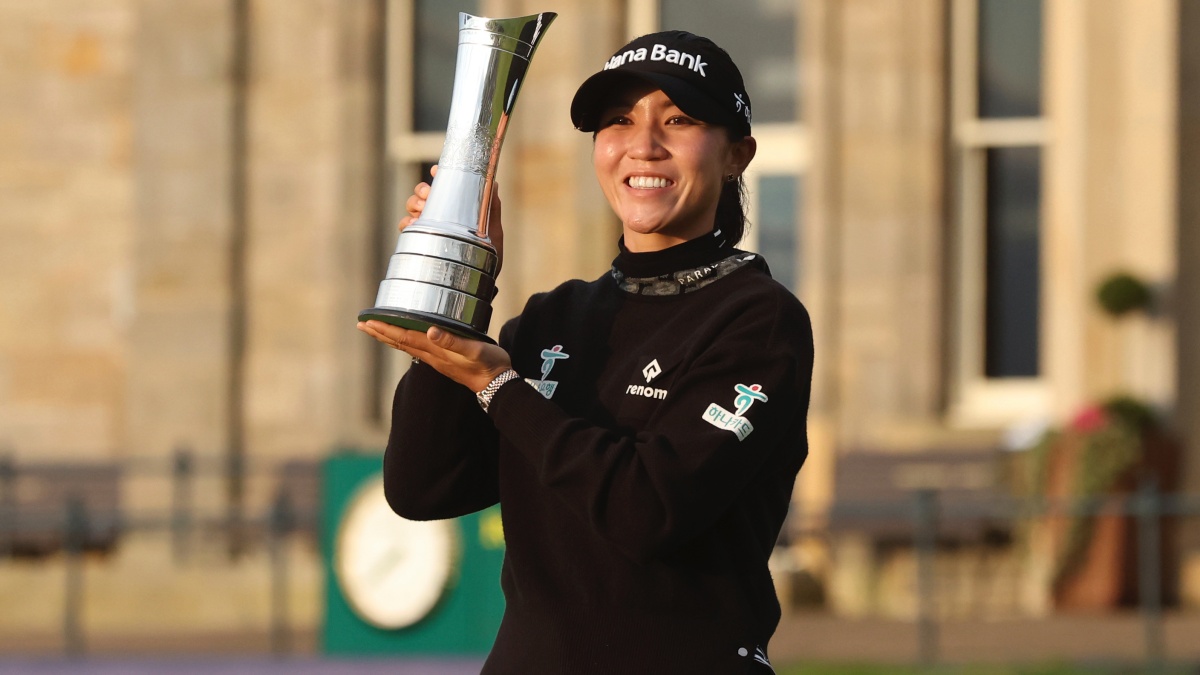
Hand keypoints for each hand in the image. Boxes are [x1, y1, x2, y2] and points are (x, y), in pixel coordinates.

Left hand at [357, 320, 512, 393]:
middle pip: (399, 342)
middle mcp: (432, 355)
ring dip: (389, 337)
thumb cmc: (488, 365)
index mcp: (436, 351)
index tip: (368, 322)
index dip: (385, 329)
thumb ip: (453, 342)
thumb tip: (432, 332)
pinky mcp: (444, 359)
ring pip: (406, 345)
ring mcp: (437, 359)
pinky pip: (417, 348)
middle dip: (380, 333)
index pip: (404, 337)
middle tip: (361, 324)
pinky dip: (405, 340)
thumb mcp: (473, 350)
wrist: (498, 383)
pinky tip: (405, 337)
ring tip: (376, 330)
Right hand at [400, 165, 505, 274]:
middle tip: (428, 195)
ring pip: (412, 207)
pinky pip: (407, 228)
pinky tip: (414, 224)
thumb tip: (494, 182)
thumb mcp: (494, 232)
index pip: (443, 188)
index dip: (438, 176)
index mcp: (457, 210)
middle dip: (422, 190)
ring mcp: (430, 229)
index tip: (435, 172)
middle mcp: (441, 217)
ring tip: (421, 210)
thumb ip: (492, 208)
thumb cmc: (489, 258)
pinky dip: (407, 223)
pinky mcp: (421, 243)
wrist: (480, 285)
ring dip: (413, 204)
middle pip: (423, 194)